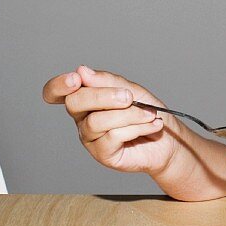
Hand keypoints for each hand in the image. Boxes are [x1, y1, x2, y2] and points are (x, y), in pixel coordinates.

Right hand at [42, 65, 178, 173]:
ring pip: (97, 121)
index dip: (58, 85)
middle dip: (102, 96)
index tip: (76, 79)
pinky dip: (136, 127)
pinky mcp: (102, 154)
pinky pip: (112, 136)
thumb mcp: (131, 90)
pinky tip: (152, 126)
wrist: (169, 139)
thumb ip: (107, 81)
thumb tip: (82, 71)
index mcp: (85, 99)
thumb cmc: (148, 112)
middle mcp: (82, 118)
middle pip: (74, 102)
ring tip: (149, 114)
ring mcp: (90, 137)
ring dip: (128, 114)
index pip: (56, 92)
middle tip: (129, 97)